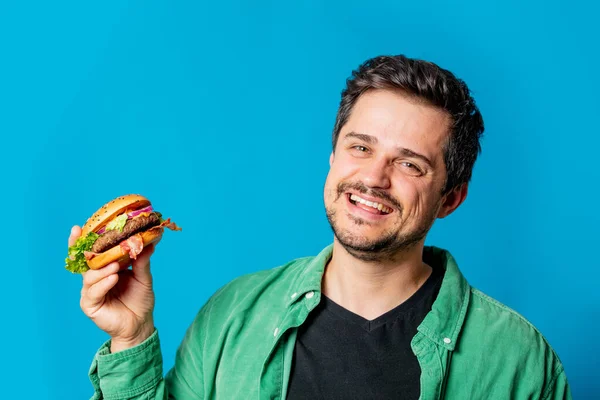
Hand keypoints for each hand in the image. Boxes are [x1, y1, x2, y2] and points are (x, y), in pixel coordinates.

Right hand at [70, 226, 155, 352]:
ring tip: (115, 265)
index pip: (94, 252)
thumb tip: (149, 241)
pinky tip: (113, 278)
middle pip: (83, 261)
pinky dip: (103, 284)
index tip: (80, 227)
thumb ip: (142, 261)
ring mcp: (91, 291)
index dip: (85, 240)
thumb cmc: (140, 300)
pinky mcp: (90, 305)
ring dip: (102, 269)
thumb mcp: (143, 277)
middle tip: (81, 235)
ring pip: (89, 276)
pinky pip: (93, 292)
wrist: (140, 324)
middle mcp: (95, 278)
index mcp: (106, 268)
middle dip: (79, 248)